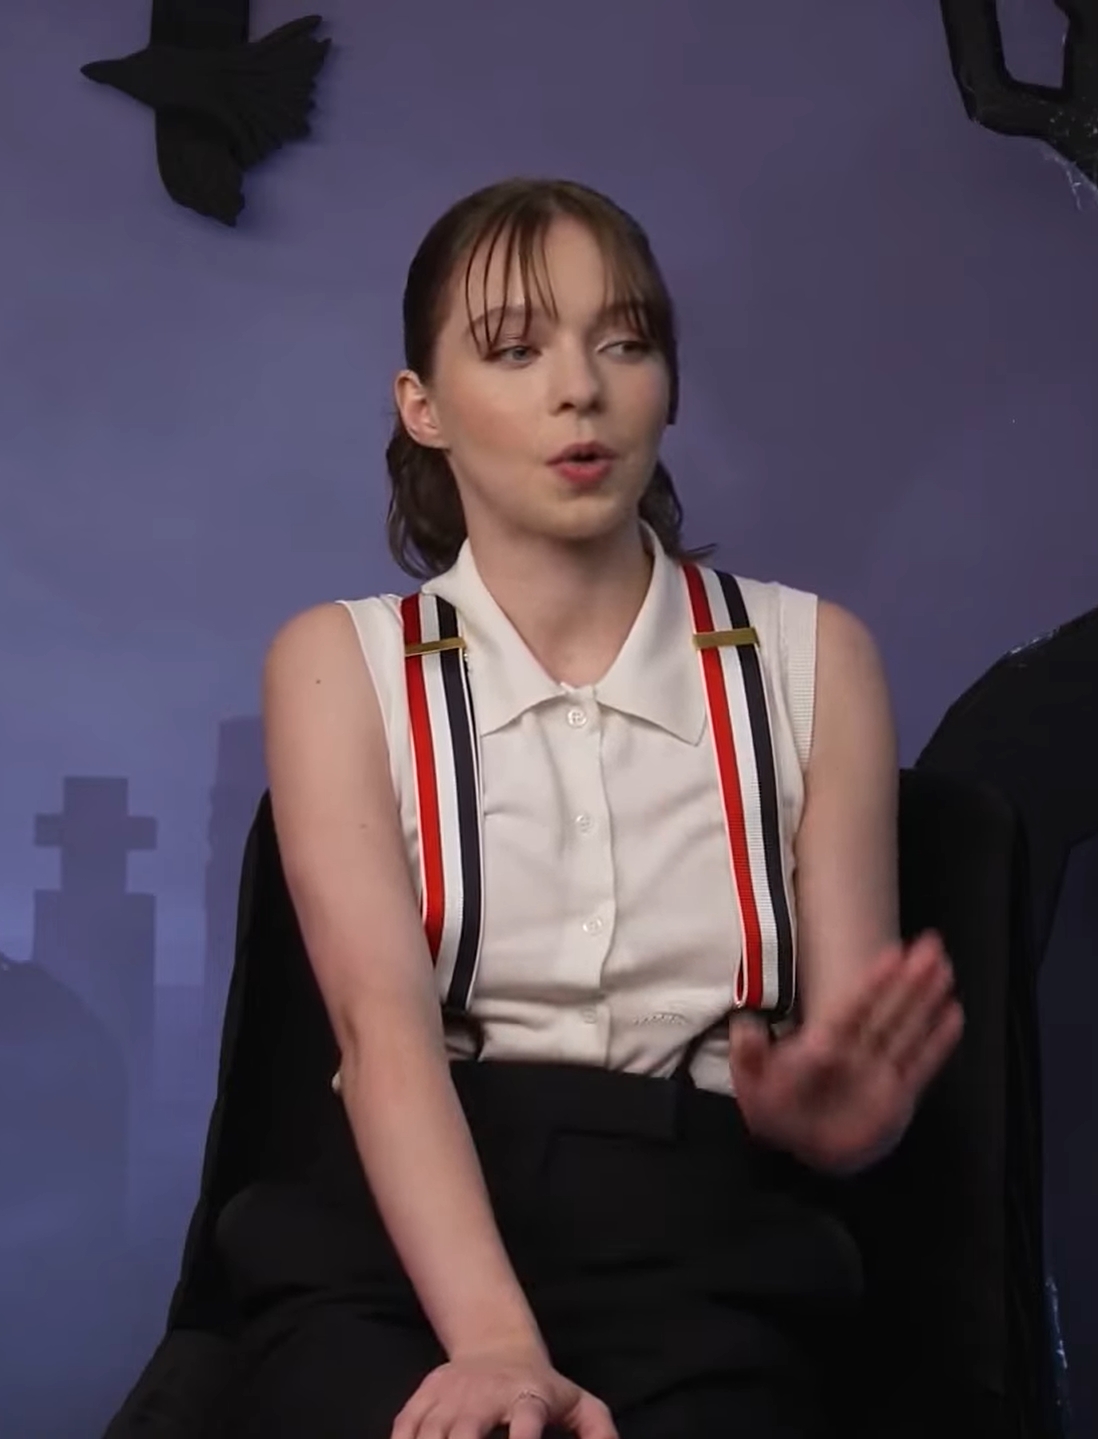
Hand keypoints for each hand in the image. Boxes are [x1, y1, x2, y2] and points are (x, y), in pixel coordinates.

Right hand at [391, 1341, 618, 1438]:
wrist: (497, 1346)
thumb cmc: (541, 1388)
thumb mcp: (577, 1403)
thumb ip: (598, 1431)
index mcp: (526, 1398)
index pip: (526, 1422)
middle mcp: (484, 1397)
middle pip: (463, 1432)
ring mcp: (450, 1396)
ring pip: (429, 1433)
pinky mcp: (425, 1396)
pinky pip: (404, 1427)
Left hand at [729, 930, 963, 1171]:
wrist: (800, 1151)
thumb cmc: (777, 1112)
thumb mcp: (754, 1085)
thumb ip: (751, 1056)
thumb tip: (745, 1026)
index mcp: (824, 1043)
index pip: (854, 1006)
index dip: (874, 980)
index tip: (893, 952)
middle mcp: (856, 1051)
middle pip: (888, 1009)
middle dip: (910, 979)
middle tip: (931, 945)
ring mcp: (878, 1072)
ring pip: (908, 1030)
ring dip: (927, 1000)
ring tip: (945, 969)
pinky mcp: (896, 1098)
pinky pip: (921, 1066)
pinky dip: (938, 1043)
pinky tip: (953, 1016)